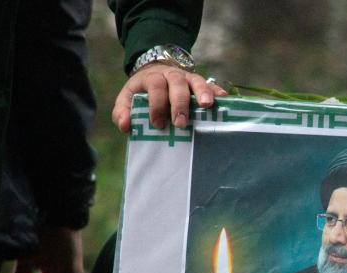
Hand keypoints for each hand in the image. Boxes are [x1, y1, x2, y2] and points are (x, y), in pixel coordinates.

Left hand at [111, 63, 225, 132]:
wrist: (156, 71)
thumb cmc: (143, 92)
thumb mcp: (127, 98)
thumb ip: (122, 111)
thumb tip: (125, 126)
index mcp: (152, 78)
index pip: (155, 87)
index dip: (156, 105)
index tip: (157, 124)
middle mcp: (172, 75)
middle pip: (177, 84)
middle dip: (179, 103)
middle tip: (180, 123)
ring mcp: (188, 78)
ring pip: (196, 81)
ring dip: (202, 93)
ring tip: (207, 106)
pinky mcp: (200, 83)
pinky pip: (211, 85)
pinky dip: (218, 92)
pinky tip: (224, 100)